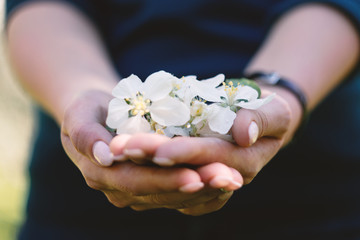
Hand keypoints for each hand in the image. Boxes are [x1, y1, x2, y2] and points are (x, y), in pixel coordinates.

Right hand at [60, 90, 237, 214]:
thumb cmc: (89, 109)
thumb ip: (84, 133)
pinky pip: (179, 195)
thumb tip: (104, 155)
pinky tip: (226, 181)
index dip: (164, 181)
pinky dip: (204, 191)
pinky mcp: (153, 187)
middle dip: (195, 186)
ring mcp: (138, 192)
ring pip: (174, 197)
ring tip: (233, 179)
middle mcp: (120, 190)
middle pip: (160, 194)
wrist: (98, 116)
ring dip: (205, 189)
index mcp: (100, 174)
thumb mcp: (78, 113)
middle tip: (228, 178)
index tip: (194, 176)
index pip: (134, 181)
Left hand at [110, 88, 296, 184]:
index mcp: (247, 163)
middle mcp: (224, 180)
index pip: (214, 159)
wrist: (259, 123)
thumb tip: (244, 133)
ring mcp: (207, 182)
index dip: (188, 154)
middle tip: (121, 147)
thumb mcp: (276, 110)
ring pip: (171, 181)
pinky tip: (122, 161)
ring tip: (114, 149)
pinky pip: (167, 184)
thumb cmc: (268, 112)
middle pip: (185, 172)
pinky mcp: (193, 178)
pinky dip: (145, 173)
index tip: (160, 149)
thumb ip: (264, 119)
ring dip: (141, 167)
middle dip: (153, 161)